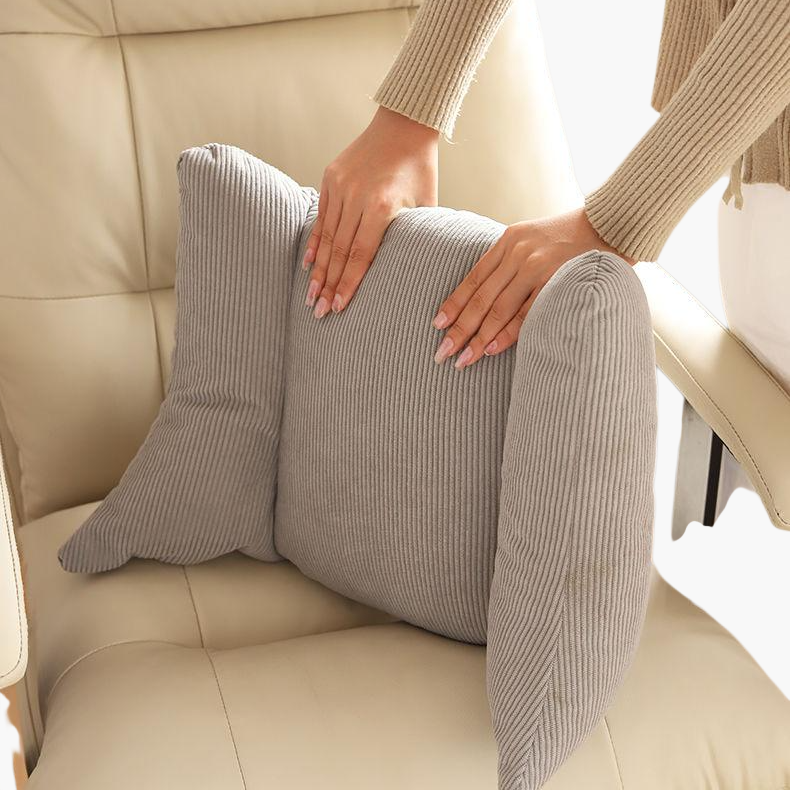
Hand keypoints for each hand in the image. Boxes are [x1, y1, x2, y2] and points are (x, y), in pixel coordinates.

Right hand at [304, 106, 438, 316]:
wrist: (404, 125)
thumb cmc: (419, 169)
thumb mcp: (425, 204)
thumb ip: (414, 235)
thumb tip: (413, 268)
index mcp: (383, 206)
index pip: (361, 255)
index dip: (348, 284)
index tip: (339, 307)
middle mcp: (357, 197)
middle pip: (339, 251)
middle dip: (328, 285)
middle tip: (319, 311)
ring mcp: (341, 186)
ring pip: (326, 237)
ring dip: (318, 269)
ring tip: (312, 295)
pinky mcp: (330, 177)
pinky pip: (321, 217)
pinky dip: (315, 242)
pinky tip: (308, 264)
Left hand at [432, 207, 635, 367]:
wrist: (615, 222)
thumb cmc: (574, 238)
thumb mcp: (534, 240)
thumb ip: (512, 262)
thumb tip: (489, 297)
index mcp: (508, 241)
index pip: (473, 279)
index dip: (454, 304)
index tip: (437, 325)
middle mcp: (518, 253)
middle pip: (480, 298)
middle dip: (458, 328)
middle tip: (441, 353)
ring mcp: (537, 266)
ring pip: (499, 309)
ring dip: (478, 337)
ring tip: (462, 359)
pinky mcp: (557, 280)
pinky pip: (526, 313)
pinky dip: (507, 334)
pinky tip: (491, 349)